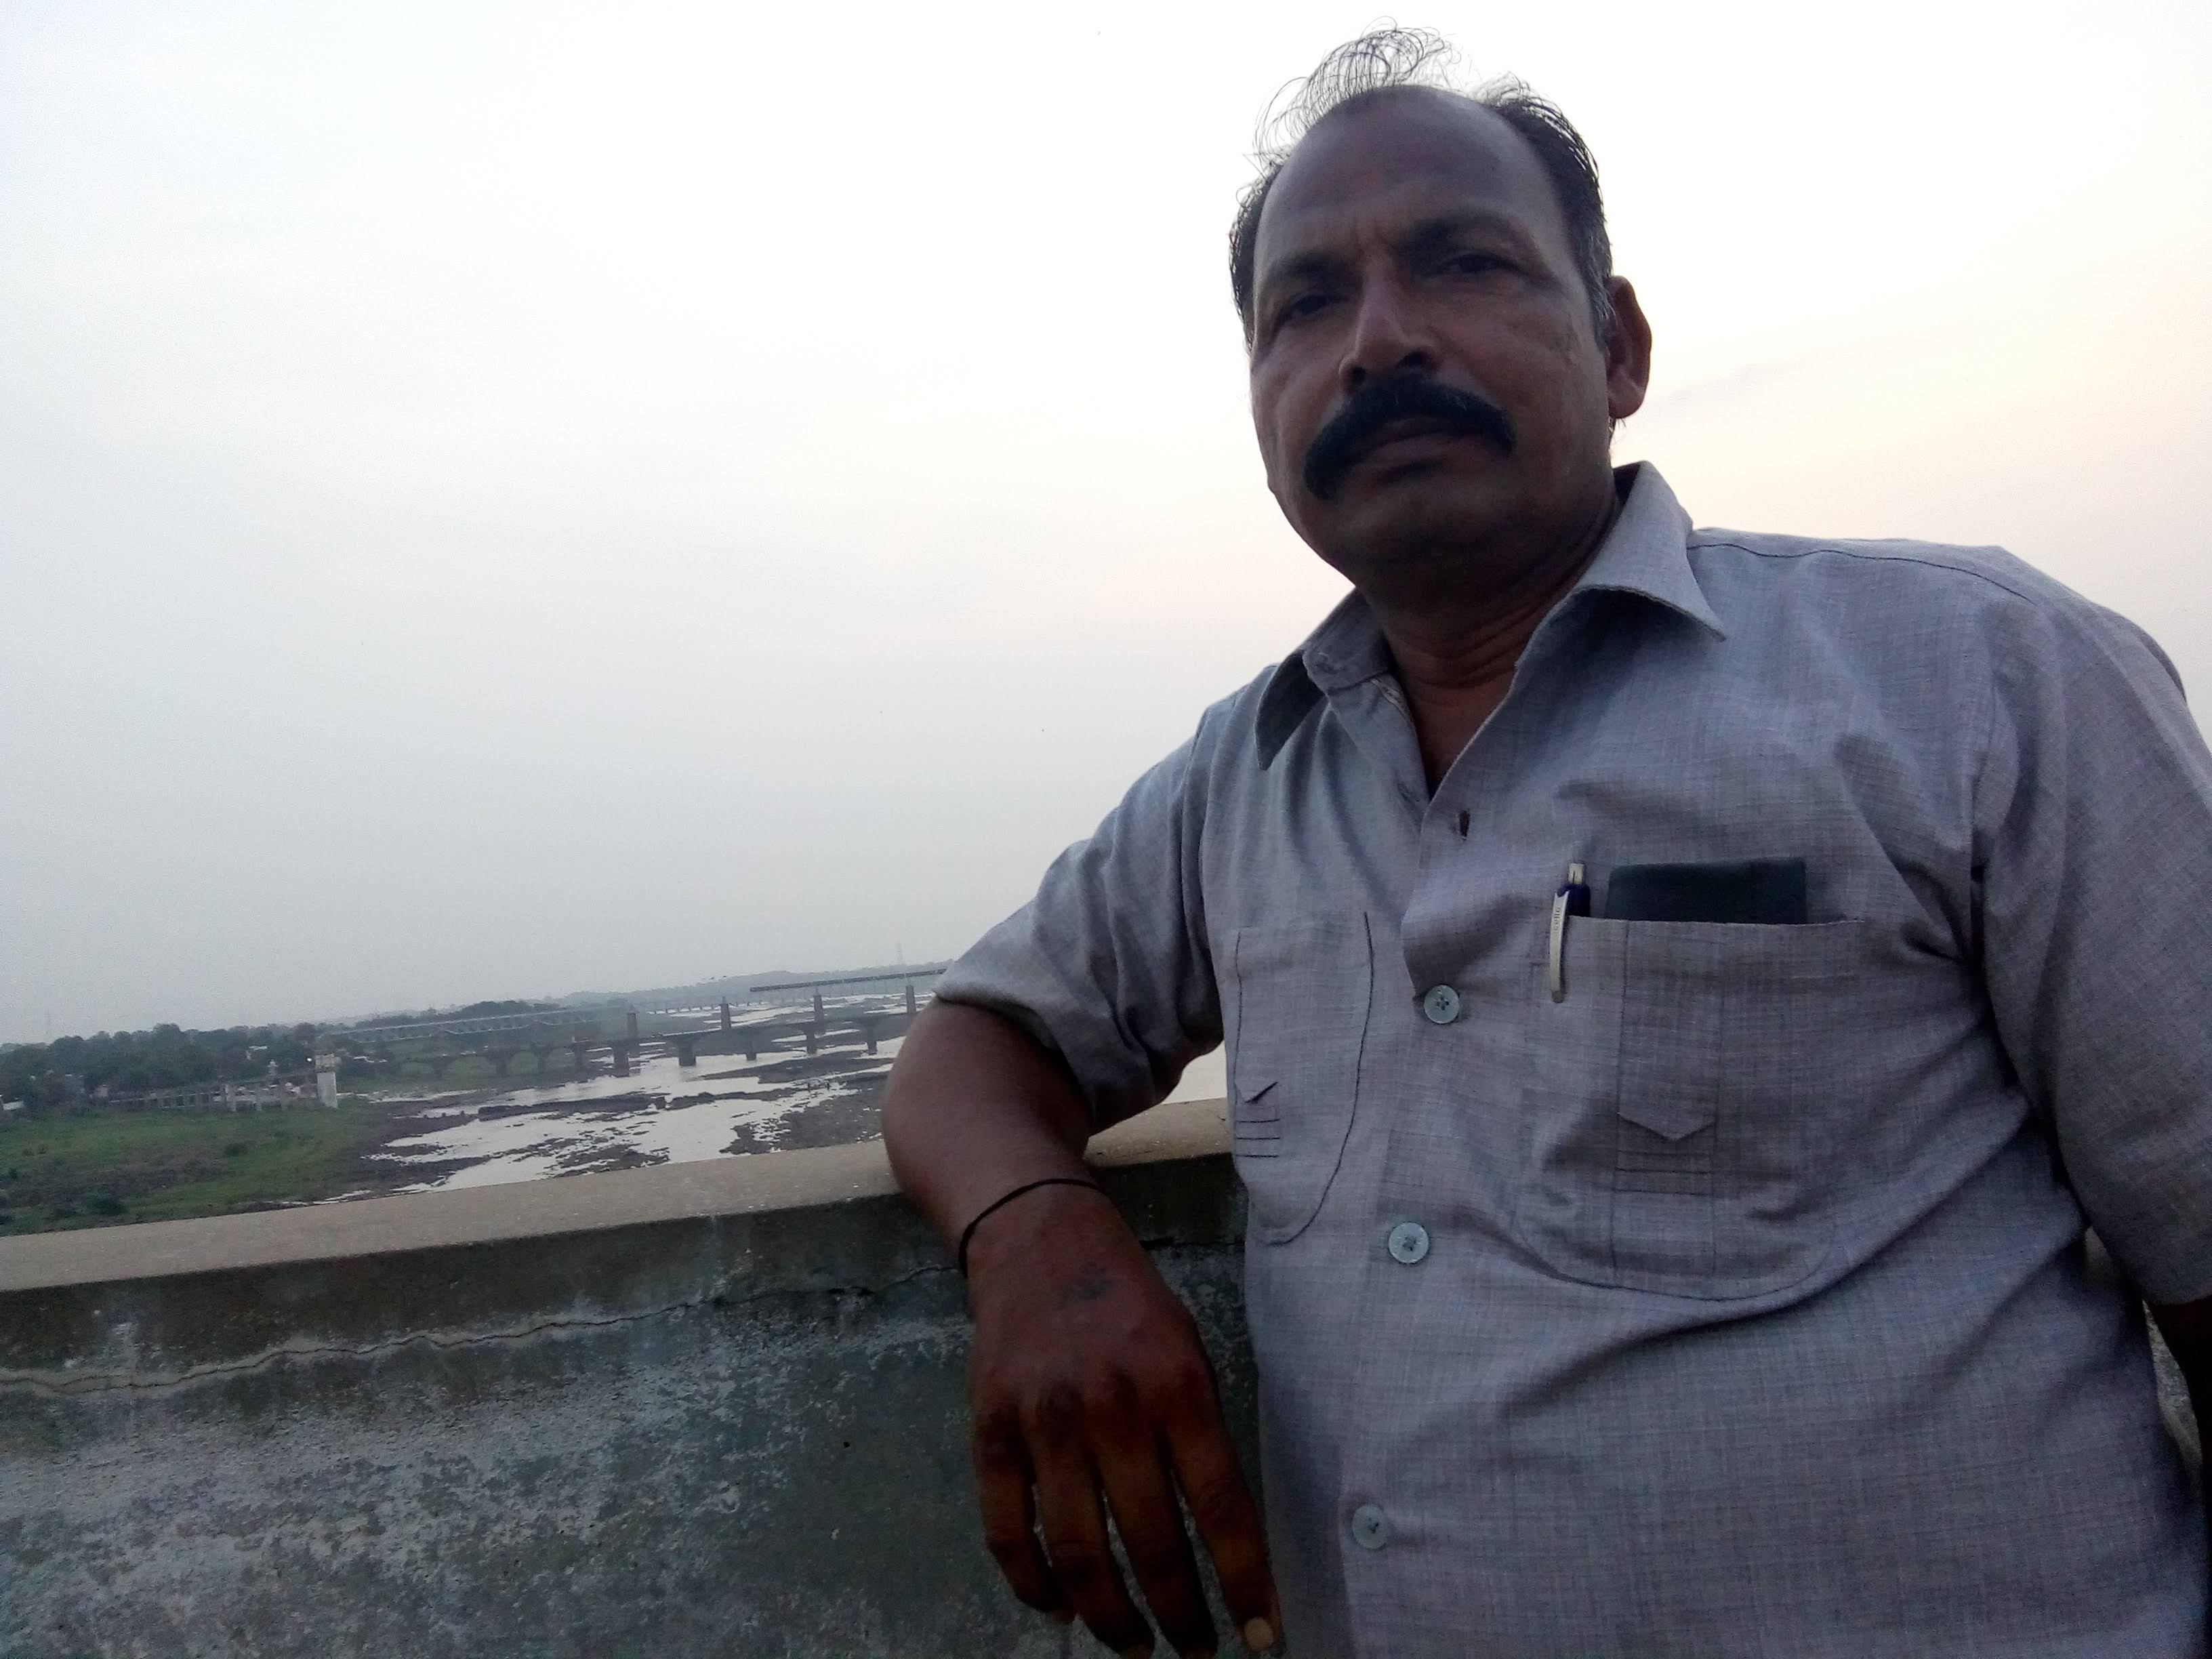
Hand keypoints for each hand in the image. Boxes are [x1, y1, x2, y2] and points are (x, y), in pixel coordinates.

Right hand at [964, 1181, 1280, 1656]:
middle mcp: (1110, 1406)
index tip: (1262, 1635)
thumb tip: (1219, 1536)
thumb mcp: (1188, 1345)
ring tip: (1137, 1646)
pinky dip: (1035, 1585)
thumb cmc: (1127, 1300)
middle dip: (1182, 1616)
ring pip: (1079, 1554)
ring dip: (1113, 1620)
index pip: (1219, 1507)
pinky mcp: (990, 1431)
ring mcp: (1043, 1421)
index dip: (1243, 1583)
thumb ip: (1200, 1433)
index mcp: (1176, 1383)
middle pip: (1149, 1543)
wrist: (1037, 1237)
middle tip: (1197, 1651)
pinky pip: (1008, 1532)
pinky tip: (1062, 1609)